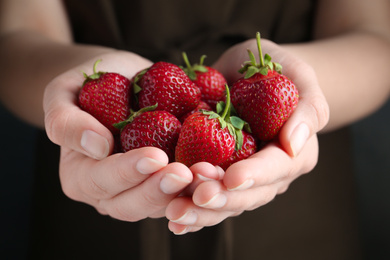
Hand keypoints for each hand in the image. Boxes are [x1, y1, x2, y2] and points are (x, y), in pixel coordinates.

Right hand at [43, 51, 192, 219]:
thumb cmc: (87, 85)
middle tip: (184, 173)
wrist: (118, 83)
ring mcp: (138, 191)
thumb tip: (96, 147)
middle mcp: (109, 192)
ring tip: (207, 175)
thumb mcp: (63, 93)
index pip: (101, 181)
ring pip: (160, 206)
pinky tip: (216, 171)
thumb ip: (65, 121)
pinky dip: (198, 186)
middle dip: (159, 190)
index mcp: (80, 175)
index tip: (154, 155)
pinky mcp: (163, 183)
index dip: (127, 172)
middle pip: (131, 205)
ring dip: (184, 194)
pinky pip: (180, 193)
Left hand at [165, 38, 328, 233]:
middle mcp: (267, 174)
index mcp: (293, 154)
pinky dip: (190, 209)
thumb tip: (295, 144)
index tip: (231, 178)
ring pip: (224, 203)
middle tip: (197, 195)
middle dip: (222, 198)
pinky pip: (204, 196)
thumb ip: (307, 107)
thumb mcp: (297, 74)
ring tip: (175, 212)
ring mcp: (240, 178)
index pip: (276, 168)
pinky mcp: (217, 175)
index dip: (254, 175)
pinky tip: (172, 220)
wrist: (248, 72)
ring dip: (200, 210)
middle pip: (247, 195)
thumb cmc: (276, 68)